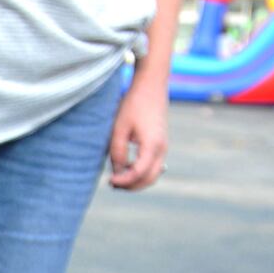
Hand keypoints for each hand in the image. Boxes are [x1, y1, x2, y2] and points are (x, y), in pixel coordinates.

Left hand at [107, 76, 168, 190]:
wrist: (151, 86)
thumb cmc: (134, 104)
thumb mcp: (119, 128)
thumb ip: (118, 152)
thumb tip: (117, 173)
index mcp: (152, 145)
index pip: (139, 173)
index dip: (124, 181)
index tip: (109, 180)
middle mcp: (162, 148)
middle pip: (149, 179)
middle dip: (131, 186)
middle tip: (112, 184)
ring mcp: (163, 147)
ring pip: (153, 175)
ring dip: (136, 181)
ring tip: (117, 179)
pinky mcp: (161, 145)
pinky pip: (153, 166)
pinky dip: (141, 173)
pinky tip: (126, 169)